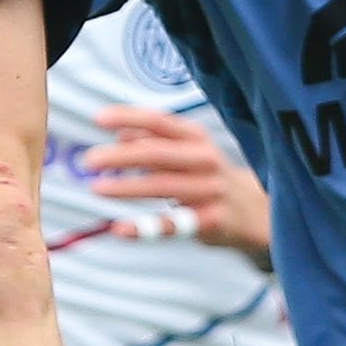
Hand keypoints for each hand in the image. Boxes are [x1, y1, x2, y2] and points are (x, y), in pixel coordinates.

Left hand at [83, 104, 271, 261]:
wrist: (255, 211)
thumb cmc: (211, 176)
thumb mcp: (189, 151)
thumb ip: (155, 141)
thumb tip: (119, 133)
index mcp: (196, 138)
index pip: (158, 121)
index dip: (127, 117)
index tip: (98, 119)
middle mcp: (204, 160)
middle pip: (156, 153)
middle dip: (119, 156)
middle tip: (89, 161)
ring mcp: (208, 190)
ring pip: (161, 186)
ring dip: (125, 187)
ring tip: (97, 188)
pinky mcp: (209, 220)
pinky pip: (172, 225)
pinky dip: (144, 227)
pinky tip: (121, 228)